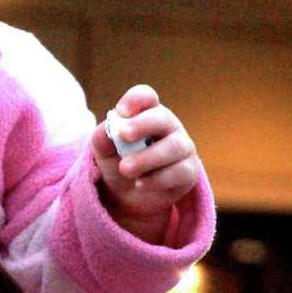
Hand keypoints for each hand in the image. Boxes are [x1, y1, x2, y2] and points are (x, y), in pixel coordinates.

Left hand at [91, 84, 200, 241]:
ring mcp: (182, 148)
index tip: (120, 111)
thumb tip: (109, 131)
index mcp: (146, 113)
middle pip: (162, 118)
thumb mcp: (104, 150)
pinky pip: (179, 172)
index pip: (146, 97)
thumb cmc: (118, 161)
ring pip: (173, 147)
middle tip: (123, 134)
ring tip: (125, 169)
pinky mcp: (188, 171)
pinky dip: (156, 179)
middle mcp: (168, 126)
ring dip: (146, 158)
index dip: (135, 100)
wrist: (127, 195)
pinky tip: (139, 184)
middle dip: (142, 124)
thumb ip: (103, 138)